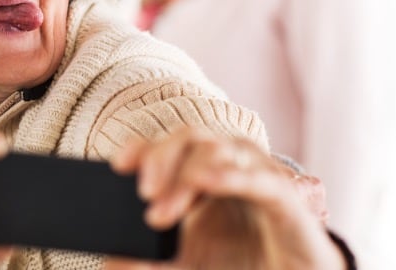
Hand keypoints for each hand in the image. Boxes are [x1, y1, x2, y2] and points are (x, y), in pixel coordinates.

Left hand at [104, 128, 345, 269]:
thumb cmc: (242, 260)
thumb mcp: (189, 264)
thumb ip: (153, 263)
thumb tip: (110, 265)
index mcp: (199, 170)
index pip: (165, 145)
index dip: (141, 148)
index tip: (117, 166)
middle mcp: (226, 161)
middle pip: (188, 138)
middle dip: (160, 160)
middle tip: (142, 194)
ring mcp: (256, 172)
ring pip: (218, 149)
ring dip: (187, 175)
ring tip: (162, 211)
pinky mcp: (284, 196)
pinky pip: (257, 178)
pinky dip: (231, 176)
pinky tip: (207, 182)